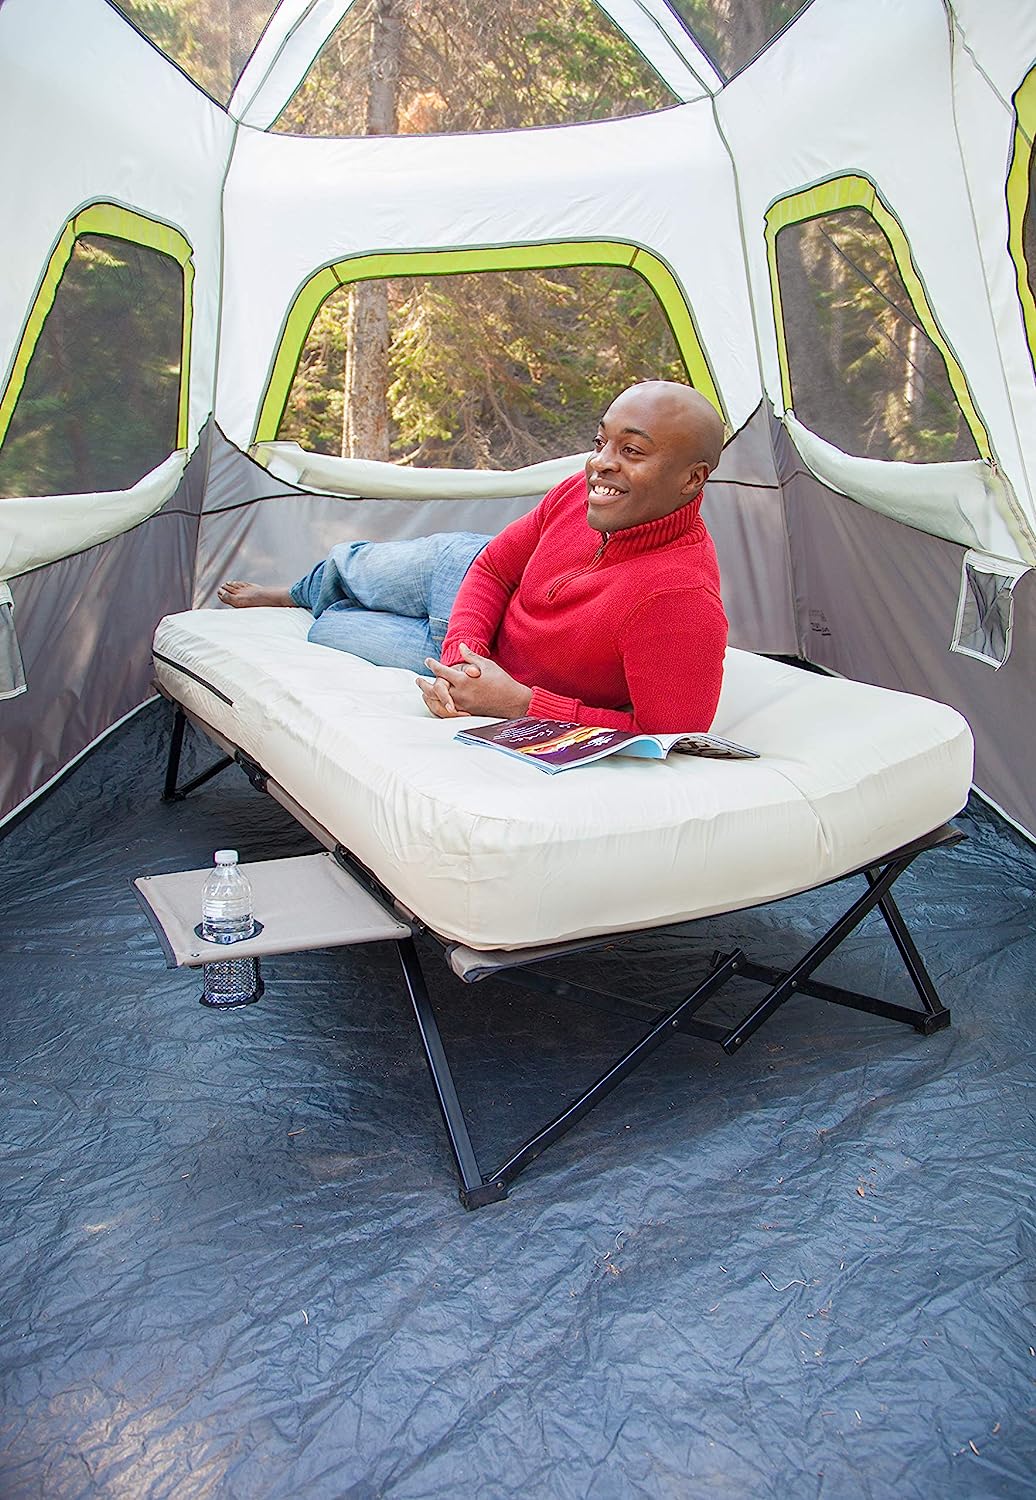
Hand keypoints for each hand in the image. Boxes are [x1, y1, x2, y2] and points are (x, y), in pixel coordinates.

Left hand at [417, 644, 532, 718]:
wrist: (512, 701)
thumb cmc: (501, 680)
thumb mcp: (487, 664)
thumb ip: (470, 656)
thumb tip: (460, 646)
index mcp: (464, 679)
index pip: (441, 671)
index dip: (432, 665)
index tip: (427, 661)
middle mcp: (460, 693)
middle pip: (435, 688)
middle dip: (424, 683)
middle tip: (417, 680)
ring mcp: (462, 705)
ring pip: (438, 701)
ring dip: (428, 696)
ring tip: (422, 692)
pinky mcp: (466, 712)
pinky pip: (446, 711)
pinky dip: (438, 706)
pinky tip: (435, 703)